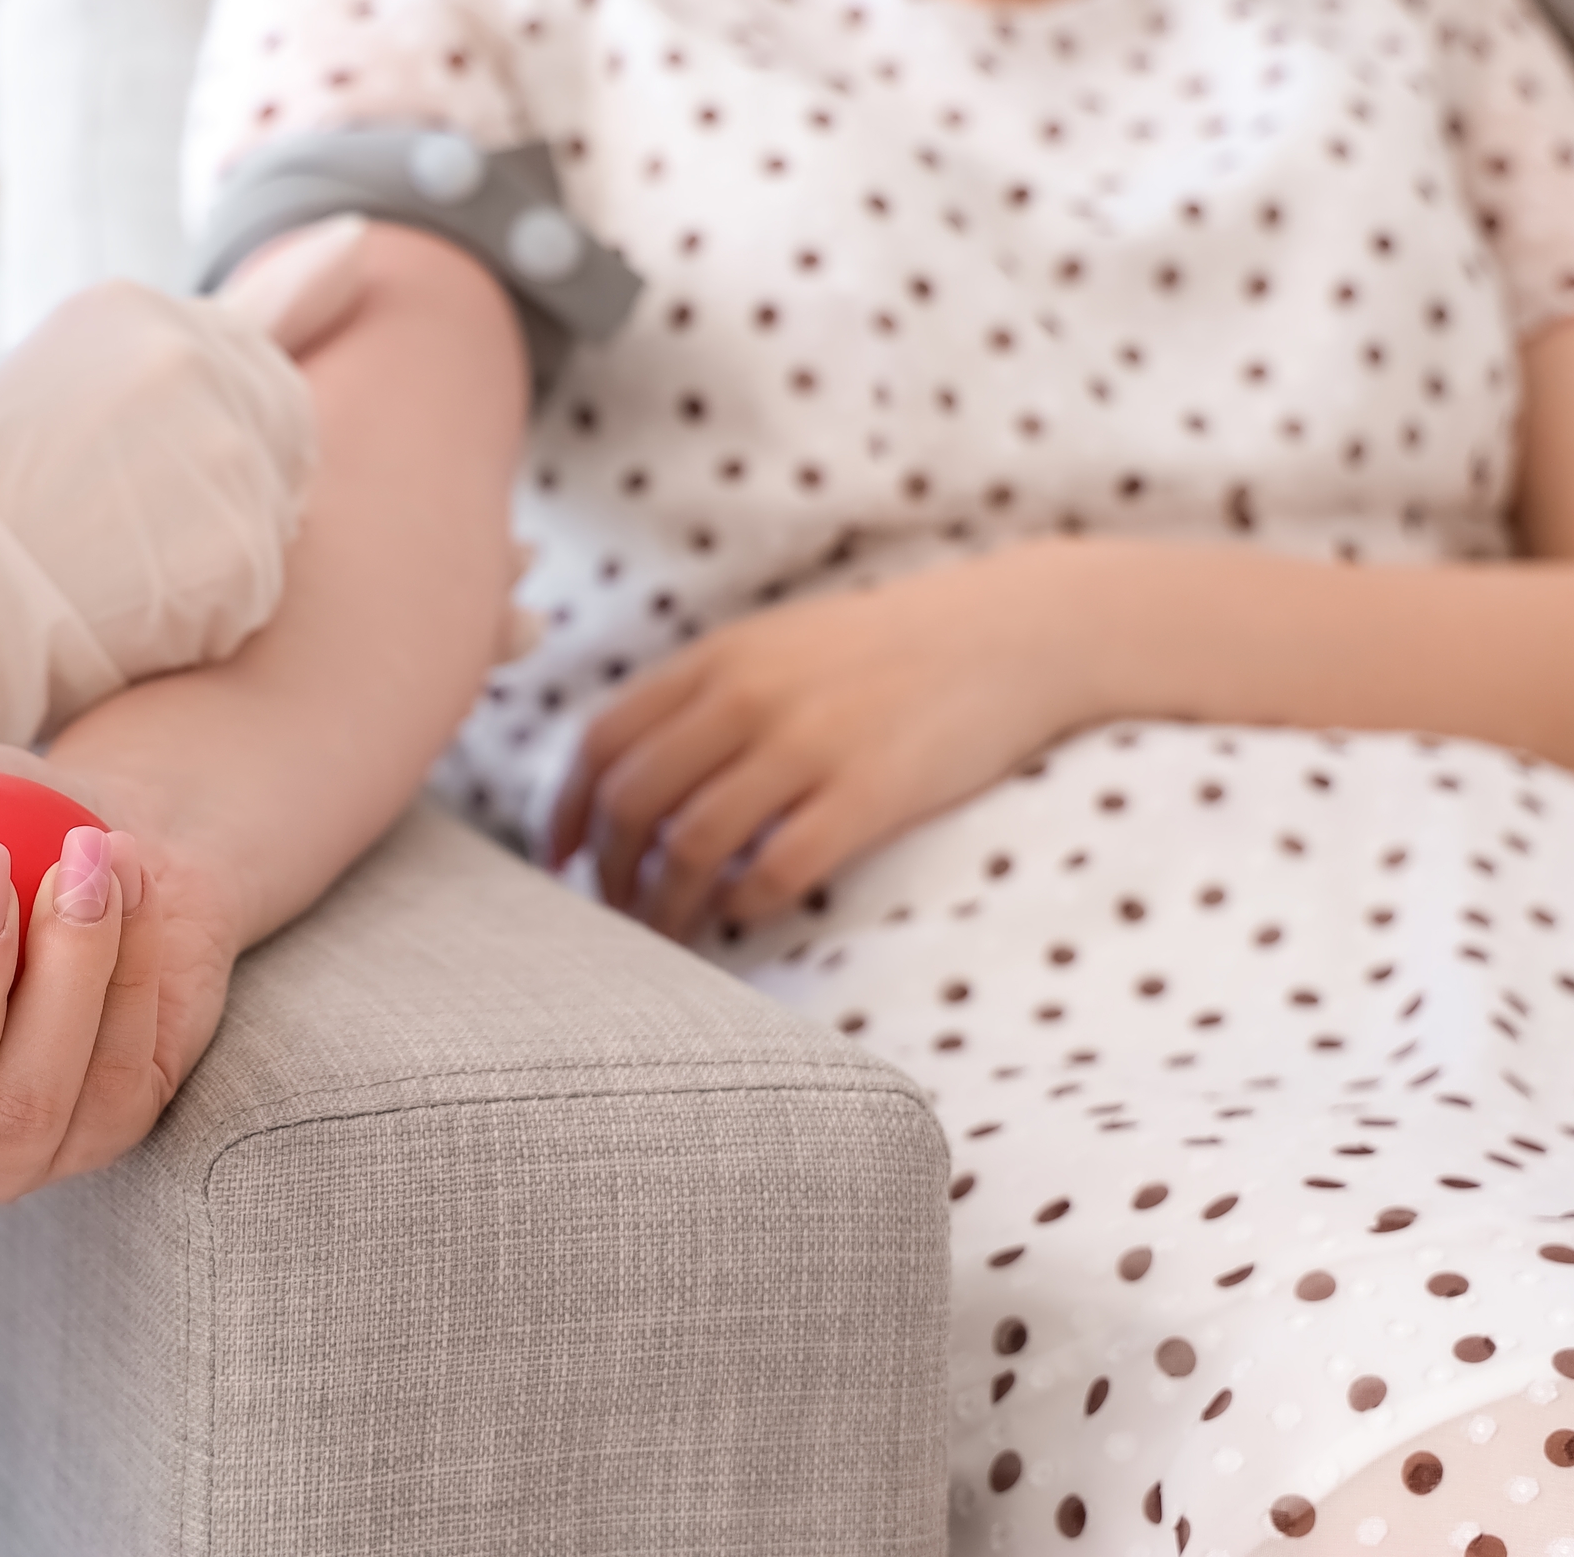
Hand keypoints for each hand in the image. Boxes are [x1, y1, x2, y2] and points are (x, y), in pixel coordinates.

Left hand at [545, 543, 1099, 940]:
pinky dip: (740, 908)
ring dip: (662, 907)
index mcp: (719, 657)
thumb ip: (707, 695)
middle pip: (633, 803)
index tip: (559, 863)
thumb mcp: (781, 644)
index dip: (567, 812)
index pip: (603, 742)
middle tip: (612, 916)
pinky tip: (741, 920)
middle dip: (607, 873)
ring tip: (664, 938)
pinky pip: (773, 872)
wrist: (1014, 634)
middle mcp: (749, 696)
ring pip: (690, 847)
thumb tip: (629, 774)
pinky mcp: (867, 794)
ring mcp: (807, 744)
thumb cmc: (890, 651)